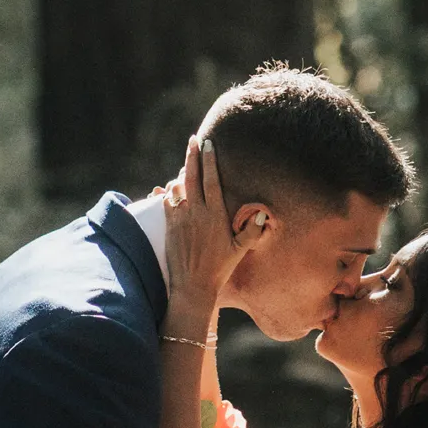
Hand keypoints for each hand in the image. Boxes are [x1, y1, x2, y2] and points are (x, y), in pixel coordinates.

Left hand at [162, 138, 259, 309]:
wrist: (193, 286)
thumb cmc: (219, 269)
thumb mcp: (240, 251)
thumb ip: (251, 231)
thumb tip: (262, 215)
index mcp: (215, 215)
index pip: (211, 180)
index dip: (209, 160)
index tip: (208, 144)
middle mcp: (196, 213)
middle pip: (191, 176)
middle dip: (191, 156)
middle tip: (192, 140)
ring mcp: (180, 219)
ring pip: (177, 187)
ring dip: (180, 176)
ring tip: (185, 169)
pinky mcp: (169, 227)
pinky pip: (166, 202)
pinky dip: (168, 193)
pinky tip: (170, 190)